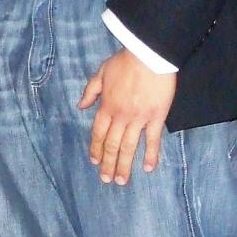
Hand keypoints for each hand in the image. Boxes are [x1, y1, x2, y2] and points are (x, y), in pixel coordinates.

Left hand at [78, 49, 176, 185]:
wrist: (148, 55)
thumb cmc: (125, 62)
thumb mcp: (101, 72)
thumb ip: (91, 91)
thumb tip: (80, 106)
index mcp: (107, 106)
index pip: (99, 133)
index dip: (96, 149)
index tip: (94, 162)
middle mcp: (121, 116)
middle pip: (112, 145)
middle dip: (108, 164)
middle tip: (106, 179)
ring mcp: (139, 118)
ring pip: (129, 147)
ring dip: (124, 165)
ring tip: (122, 181)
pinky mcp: (156, 117)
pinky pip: (153, 139)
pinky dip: (151, 155)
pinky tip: (149, 168)